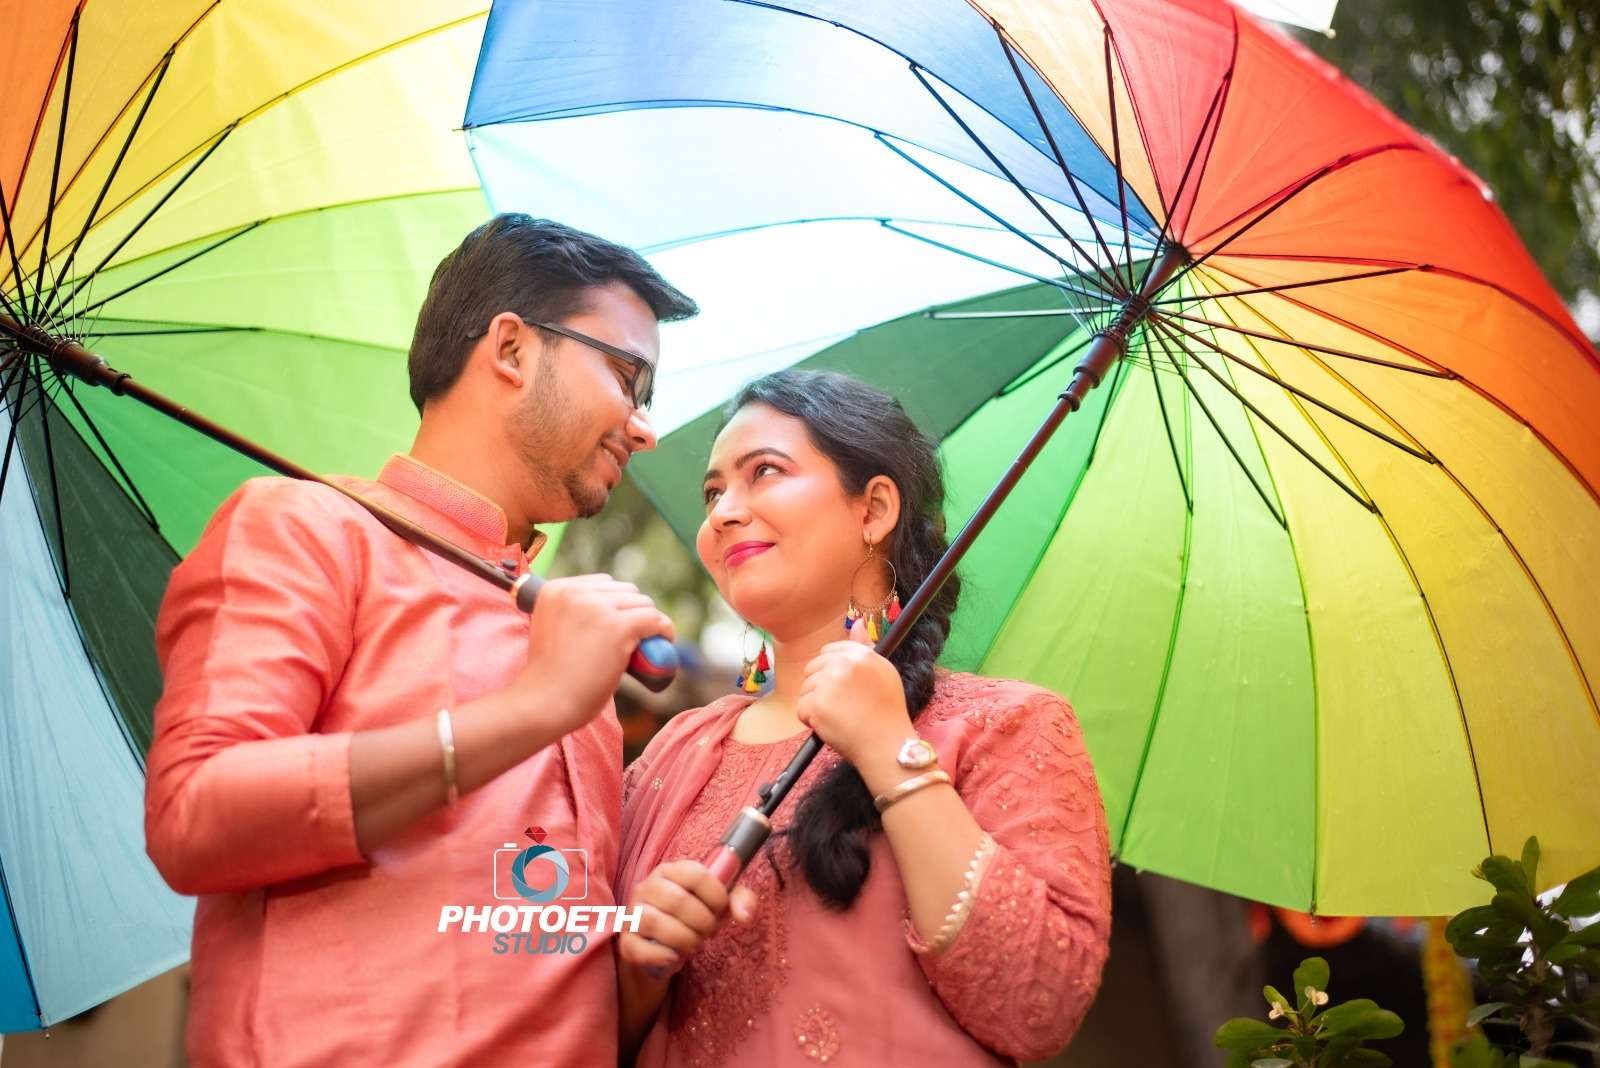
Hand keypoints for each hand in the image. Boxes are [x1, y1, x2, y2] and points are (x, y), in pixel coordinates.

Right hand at [508, 574, 675, 738]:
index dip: (616, 605)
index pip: (602, 584)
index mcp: (555, 589)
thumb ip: (575, 615)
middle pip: (625, 590)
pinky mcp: (618, 627)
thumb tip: (614, 614)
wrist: (542, 703)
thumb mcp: (554, 630)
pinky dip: (664, 630)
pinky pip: (654, 619)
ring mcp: (597, 608)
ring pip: (643, 603)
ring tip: (646, 644)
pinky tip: (666, 639)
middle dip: (633, 612)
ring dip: (648, 622)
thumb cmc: (549, 678)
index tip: (618, 625)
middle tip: (634, 638)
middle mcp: (575, 592)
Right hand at [617, 860, 756, 979]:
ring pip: (656, 922)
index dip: (717, 895)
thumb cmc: (693, 918)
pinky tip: (674, 956)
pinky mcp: (626, 942)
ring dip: (685, 938)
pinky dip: (661, 955)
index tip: (721, 910)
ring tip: (694, 943)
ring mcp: (633, 914)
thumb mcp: (719, 905)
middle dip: (703, 922)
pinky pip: (638, 948)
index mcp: (672, 870)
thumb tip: (745, 916)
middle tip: (708, 932)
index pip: (697, 874)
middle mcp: (647, 886)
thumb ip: (739, 900)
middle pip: (679, 901)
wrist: (663, 950)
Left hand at [794, 621, 913, 774]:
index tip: (843, 688)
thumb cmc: (887, 712)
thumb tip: (857, 621)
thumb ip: (866, 646)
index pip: (830, 650)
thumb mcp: (884, 672)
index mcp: (861, 654)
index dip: (833, 671)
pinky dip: (811, 721)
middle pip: (814, 668)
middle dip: (821, 687)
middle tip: (843, 707)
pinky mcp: (816, 705)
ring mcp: (828, 683)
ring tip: (840, 718)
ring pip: (806, 689)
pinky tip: (831, 727)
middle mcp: (844, 664)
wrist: (886, 746)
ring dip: (816, 705)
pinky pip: (801, 709)